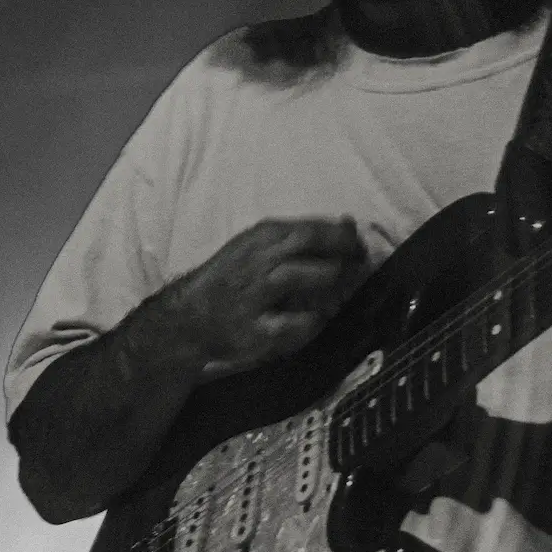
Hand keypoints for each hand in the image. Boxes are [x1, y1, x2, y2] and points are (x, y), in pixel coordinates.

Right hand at [163, 217, 368, 380]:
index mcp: (263, 236)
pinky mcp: (253, 329)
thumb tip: (351, 222)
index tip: (362, 249)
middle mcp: (257, 259)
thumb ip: (304, 237)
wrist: (190, 315)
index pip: (314, 228)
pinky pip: (290, 324)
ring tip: (341, 293)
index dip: (346, 238)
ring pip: (296, 276)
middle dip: (343, 255)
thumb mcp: (262, 246)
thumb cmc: (234, 277)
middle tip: (360, 268)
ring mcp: (252, 293)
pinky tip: (316, 321)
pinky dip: (309, 322)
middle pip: (308, 244)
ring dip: (327, 282)